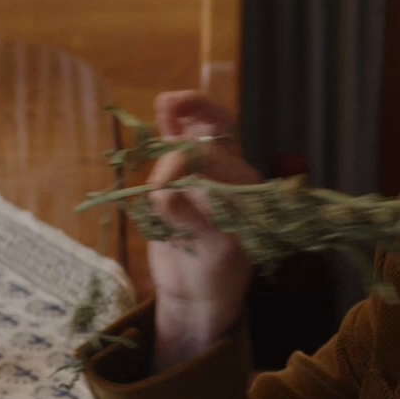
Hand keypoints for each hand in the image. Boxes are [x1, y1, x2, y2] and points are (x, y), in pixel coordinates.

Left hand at [145, 91, 261, 371]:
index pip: (219, 120)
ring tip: (160, 207)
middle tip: (155, 182)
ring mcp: (241, 213)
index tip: (166, 102)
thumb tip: (165, 103)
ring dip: (168, 186)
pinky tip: (166, 217)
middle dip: (171, 160)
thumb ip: (174, 148)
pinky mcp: (229, 243)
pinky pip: (197, 214)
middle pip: (208, 148)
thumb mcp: (175, 187)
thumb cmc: (185, 239)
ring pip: (205, 177)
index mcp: (230, 164)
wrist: (194, 296)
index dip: (194, 105)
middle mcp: (243, 182)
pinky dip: (174, 210)